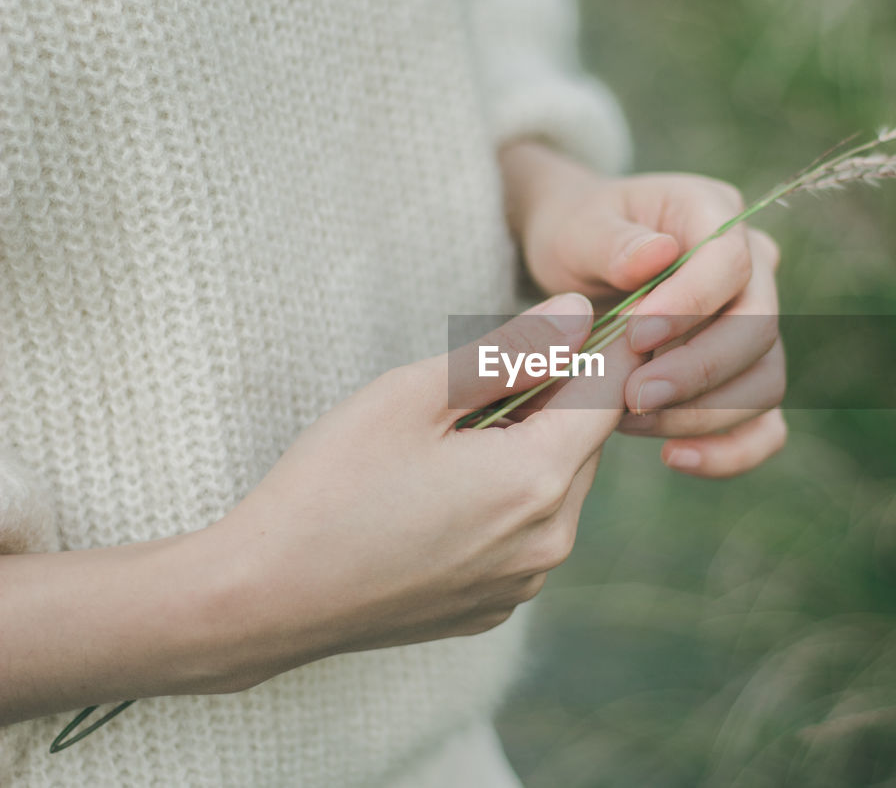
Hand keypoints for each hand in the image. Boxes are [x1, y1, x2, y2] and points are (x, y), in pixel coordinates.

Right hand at [210, 292, 640, 683]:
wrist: (264, 600)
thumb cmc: (330, 485)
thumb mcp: (417, 394)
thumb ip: (511, 349)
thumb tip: (580, 313)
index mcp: (538, 480)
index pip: (607, 394)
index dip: (602, 348)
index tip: (587, 318)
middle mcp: (550, 539)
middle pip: (584, 443)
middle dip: (556, 398)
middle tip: (493, 370)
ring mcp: (523, 582)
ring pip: (558, 490)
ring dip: (531, 449)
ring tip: (455, 433)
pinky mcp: (493, 606)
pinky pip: (526, 536)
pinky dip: (507, 501)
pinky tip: (442, 491)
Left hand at [502, 142, 785, 478]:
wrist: (576, 264)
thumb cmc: (577, 236)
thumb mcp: (575, 228)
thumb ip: (611, 241)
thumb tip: (659, 255)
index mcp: (717, 213)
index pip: (732, 262)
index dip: (691, 304)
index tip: (635, 336)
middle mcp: (754, 269)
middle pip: (759, 329)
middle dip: (697, 371)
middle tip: (633, 396)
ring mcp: (756, 327)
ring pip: (765, 382)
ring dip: (703, 414)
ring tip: (632, 422)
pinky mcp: (745, 378)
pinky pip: (764, 427)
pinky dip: (728, 451)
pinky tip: (673, 457)